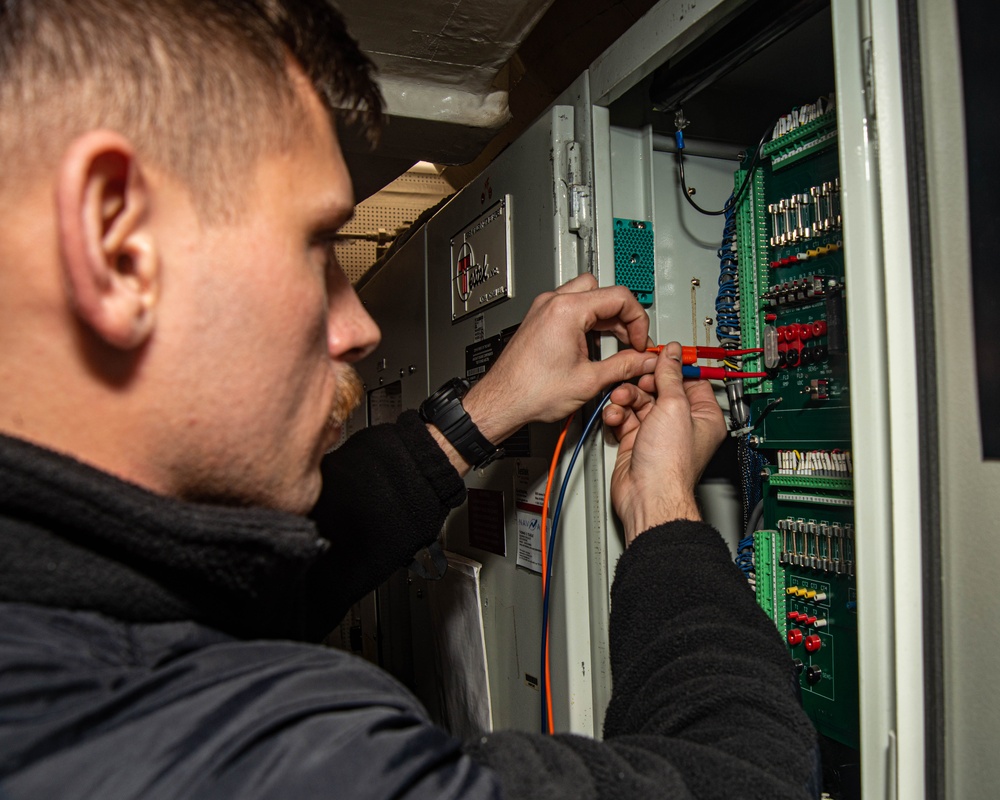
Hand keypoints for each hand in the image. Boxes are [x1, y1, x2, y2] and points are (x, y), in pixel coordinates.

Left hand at [461, 274, 655, 446]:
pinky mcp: (539, 319)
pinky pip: (570, 307)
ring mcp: (544, 309)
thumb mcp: (589, 380)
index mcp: (567, 310)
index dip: (637, 319)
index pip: (619, 296)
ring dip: (604, 316)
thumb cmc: (531, 391)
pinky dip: (587, 320)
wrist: (503, 400)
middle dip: (621, 315)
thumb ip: (624, 366)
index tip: (639, 341)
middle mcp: (553, 303)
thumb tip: (644, 361)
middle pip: (602, 290)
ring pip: (586, 295)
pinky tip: (592, 346)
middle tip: (629, 340)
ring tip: (613, 344)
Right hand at [603, 342, 726, 543]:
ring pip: (639, 401)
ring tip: (622, 400)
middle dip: (643, 383)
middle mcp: (681, 423)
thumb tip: (673, 353)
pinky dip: (618, 414)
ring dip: (627, 397)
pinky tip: (616, 416)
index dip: (673, 366)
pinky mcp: (636, 441)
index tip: (659, 355)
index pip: (690, 380)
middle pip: (660, 388)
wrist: (646, 494)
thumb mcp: (673, 406)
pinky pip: (625, 417)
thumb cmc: (669, 463)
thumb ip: (670, 375)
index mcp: (703, 415)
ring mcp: (658, 432)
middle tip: (635, 379)